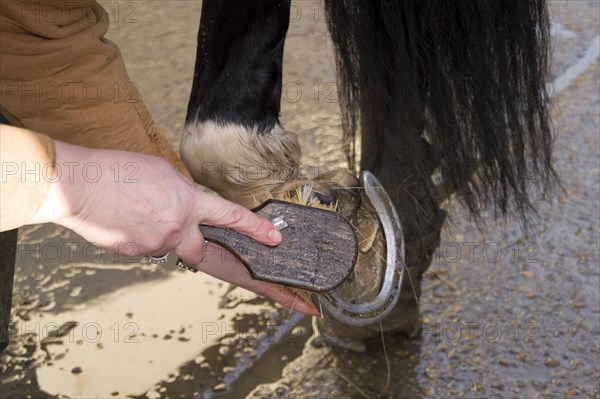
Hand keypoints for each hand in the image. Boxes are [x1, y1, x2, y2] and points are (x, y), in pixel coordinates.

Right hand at [30, 140, 318, 315]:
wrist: (73, 184)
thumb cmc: (117, 170)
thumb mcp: (164, 173)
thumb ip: (187, 195)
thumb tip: (196, 212)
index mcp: (189, 203)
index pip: (233, 218)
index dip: (258, 230)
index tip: (279, 243)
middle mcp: (179, 230)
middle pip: (222, 262)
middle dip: (262, 283)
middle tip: (294, 301)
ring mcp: (158, 246)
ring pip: (181, 247)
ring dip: (175, 233)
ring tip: (144, 208)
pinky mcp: (139, 254)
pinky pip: (156, 245)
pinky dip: (151, 232)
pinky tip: (131, 215)